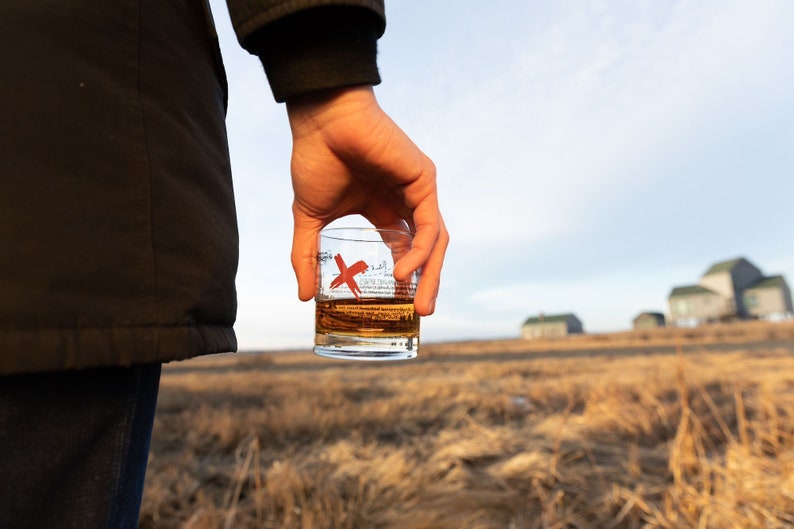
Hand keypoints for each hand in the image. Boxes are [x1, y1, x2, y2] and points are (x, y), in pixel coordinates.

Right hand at [286, 86, 447, 314]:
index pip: (404, 249)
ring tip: (419, 305)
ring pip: (435, 241)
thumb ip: (306, 256)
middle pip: (425, 250)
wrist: (321, 121)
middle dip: (426, 284)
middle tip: (420, 315)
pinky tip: (406, 270)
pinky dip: (421, 249)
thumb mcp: (310, 218)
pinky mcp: (424, 179)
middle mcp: (403, 203)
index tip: (400, 307)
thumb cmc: (315, 159)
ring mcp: (416, 191)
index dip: (406, 278)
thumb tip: (303, 296)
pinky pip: (430, 224)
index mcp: (382, 210)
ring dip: (431, 274)